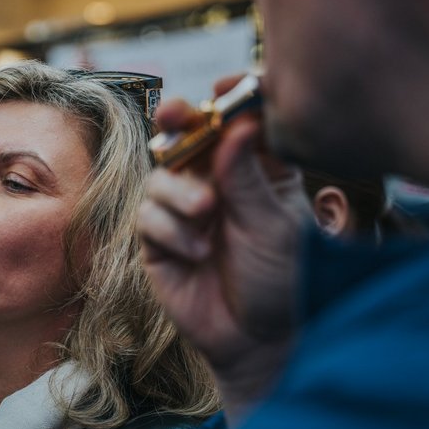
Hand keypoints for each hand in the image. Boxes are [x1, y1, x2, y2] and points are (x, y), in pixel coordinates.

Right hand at [137, 76, 309, 425]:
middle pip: (187, 137)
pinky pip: (147, 218)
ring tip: (206, 214)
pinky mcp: (158, 241)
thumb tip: (236, 123)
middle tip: (176, 115)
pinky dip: (170, 230)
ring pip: (160, 176)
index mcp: (256, 170)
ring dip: (179, 191)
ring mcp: (183, 211)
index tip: (225, 88)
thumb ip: (248, 175)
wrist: (258, 340)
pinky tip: (197, 253)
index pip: (238, 121)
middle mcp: (217, 184)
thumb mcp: (273, 223)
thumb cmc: (281, 280)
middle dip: (179, 121)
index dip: (230, 99)